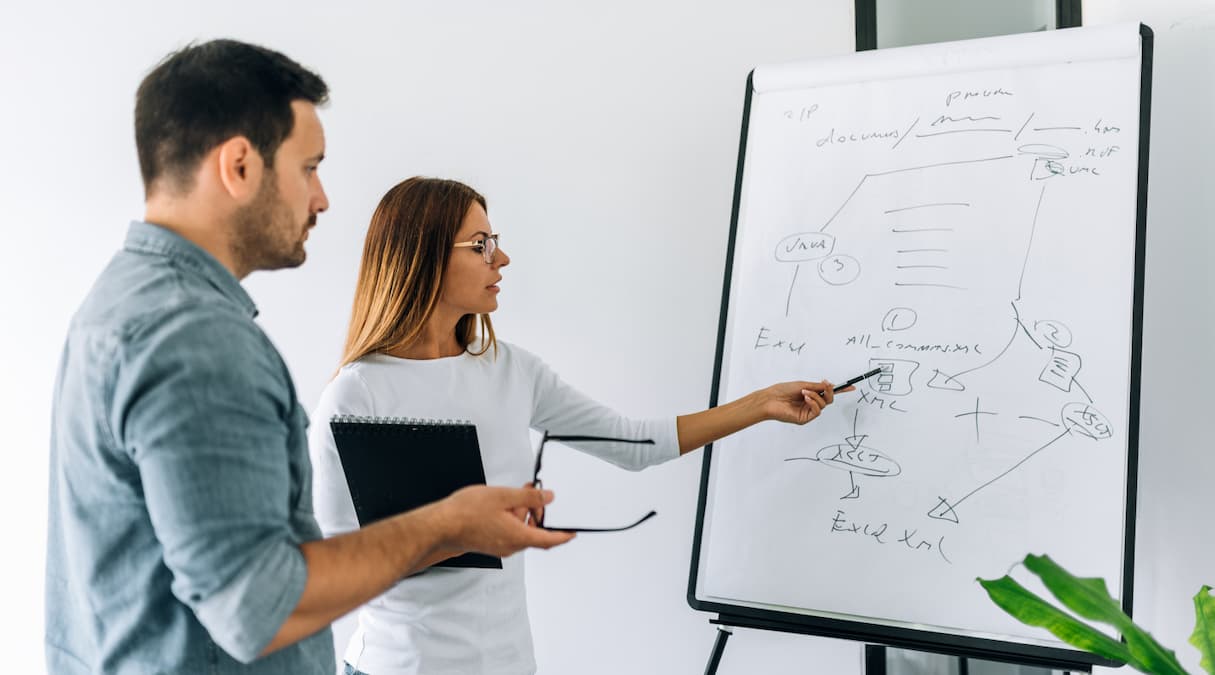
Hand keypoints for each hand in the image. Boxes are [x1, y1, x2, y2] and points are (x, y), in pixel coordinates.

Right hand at [437, 485, 573, 556]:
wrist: (440, 526)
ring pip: (520, 531)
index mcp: (518, 537)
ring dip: (522, 513)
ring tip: (515, 495)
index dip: (563, 535)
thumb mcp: (503, 497)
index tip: (573, 532)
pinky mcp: (490, 544)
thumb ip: (529, 497)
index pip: (549, 539)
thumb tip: (548, 498)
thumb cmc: (466, 513)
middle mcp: (511, 546)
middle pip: (534, 532)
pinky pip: (509, 532)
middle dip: (537, 513)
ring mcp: (500, 547)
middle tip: (533, 493)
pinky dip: (512, 518)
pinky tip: (503, 505)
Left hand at [756, 380, 849, 424]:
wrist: (770, 399)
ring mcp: (808, 412)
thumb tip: (831, 385)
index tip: (851, 386)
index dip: (840, 390)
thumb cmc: (782, 390)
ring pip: (823, 405)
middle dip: (829, 391)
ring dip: (816, 396)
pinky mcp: (805, 419)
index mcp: (810, 394)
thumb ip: (818, 387)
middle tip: (826, 385)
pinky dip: (813, 403)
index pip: (827, 393)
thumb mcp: (803, 385)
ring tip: (804, 392)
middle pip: (828, 400)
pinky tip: (805, 398)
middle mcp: (810, 404)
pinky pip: (816, 411)